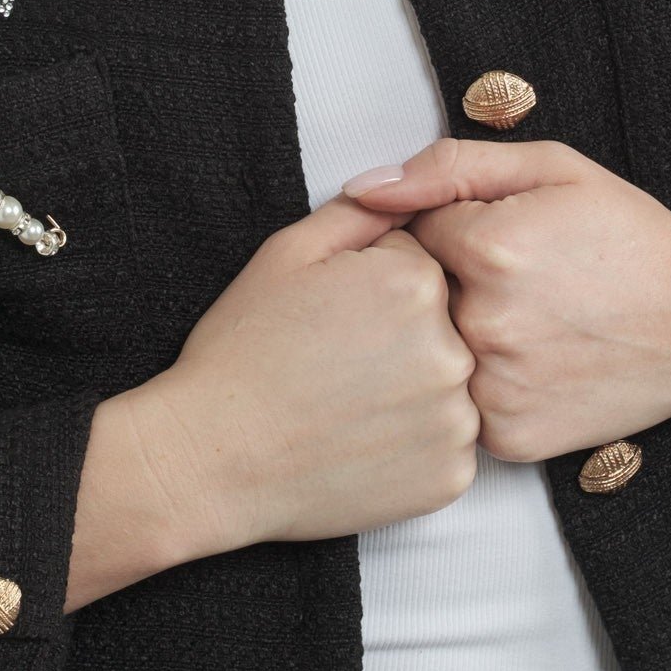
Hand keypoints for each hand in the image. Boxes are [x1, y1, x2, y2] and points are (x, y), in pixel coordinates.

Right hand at [130, 193, 481, 559]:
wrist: (215, 459)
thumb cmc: (243, 354)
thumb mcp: (287, 253)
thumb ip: (360, 212)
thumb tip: (406, 194)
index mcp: (416, 284)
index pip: (418, 265)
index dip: (369, 287)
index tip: (333, 318)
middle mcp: (451, 350)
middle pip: (442, 324)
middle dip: (398, 337)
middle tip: (335, 364)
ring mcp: (455, 420)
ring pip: (448, 386)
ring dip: (412, 390)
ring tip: (347, 405)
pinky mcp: (449, 476)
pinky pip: (447, 446)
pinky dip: (414, 445)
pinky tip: (362, 441)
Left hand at [340, 136, 670, 462]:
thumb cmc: (627, 236)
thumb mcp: (550, 169)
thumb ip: (448, 167)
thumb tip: (362, 187)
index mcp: (488, 249)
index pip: (410, 234)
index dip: (448, 232)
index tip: (495, 240)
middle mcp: (484, 325)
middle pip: (415, 300)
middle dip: (446, 286)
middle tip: (515, 284)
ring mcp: (496, 389)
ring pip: (432, 355)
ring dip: (459, 338)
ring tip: (525, 322)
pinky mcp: (509, 438)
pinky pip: (459, 407)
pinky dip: (482, 385)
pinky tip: (531, 364)